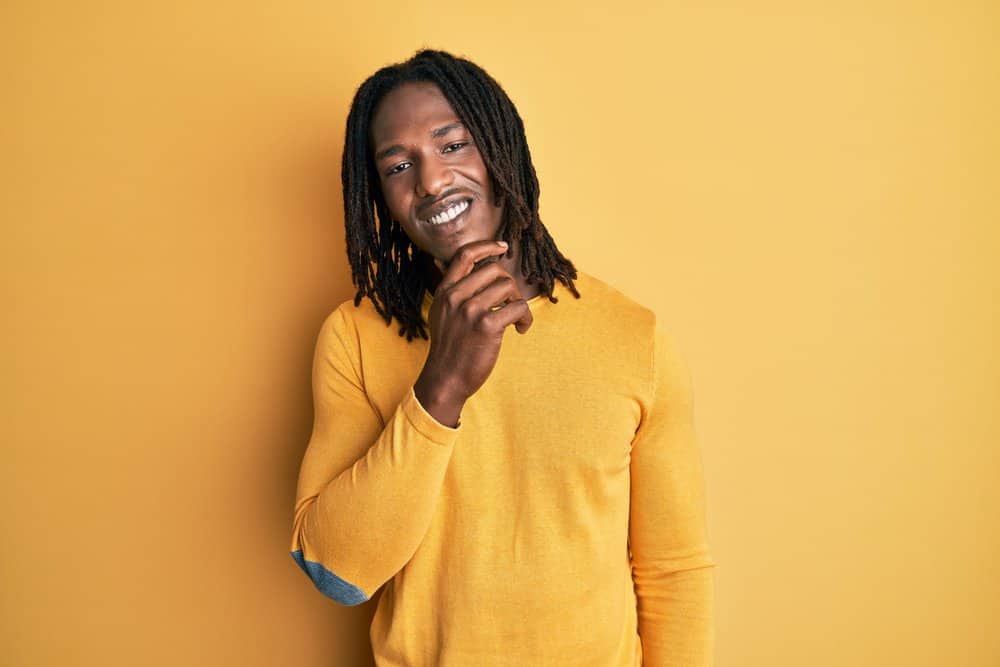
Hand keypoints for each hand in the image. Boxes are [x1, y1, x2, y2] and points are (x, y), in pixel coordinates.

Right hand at [413, 240, 533, 425]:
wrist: (445, 379)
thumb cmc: (449, 349)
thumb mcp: (441, 314)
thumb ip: (451, 292)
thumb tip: (455, 266)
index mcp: (445, 292)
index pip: (465, 256)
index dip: (486, 246)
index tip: (503, 246)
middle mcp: (456, 297)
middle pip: (495, 270)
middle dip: (510, 284)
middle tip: (511, 302)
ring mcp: (470, 310)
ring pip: (508, 287)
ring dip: (519, 302)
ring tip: (517, 319)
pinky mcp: (486, 326)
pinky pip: (518, 308)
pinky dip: (525, 318)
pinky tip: (521, 330)